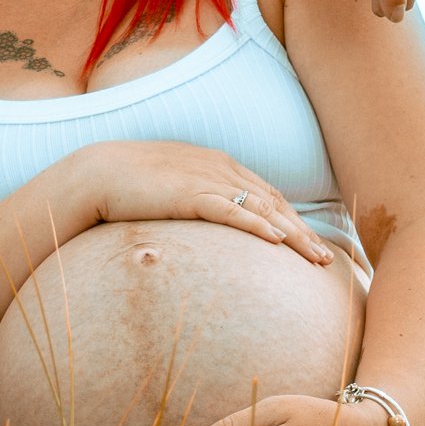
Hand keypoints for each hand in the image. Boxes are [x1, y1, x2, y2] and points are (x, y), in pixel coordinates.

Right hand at [62, 141, 333, 264]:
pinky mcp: (190, 194)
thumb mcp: (173, 189)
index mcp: (219, 165)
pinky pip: (232, 211)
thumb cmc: (130, 184)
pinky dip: (258, 225)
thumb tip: (209, 227)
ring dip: (293, 235)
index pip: (267, 194)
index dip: (293, 220)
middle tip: (326, 260)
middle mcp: (220, 169)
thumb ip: (196, 200)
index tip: (312, 244)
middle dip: (304, 233)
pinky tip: (276, 241)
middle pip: (275, 203)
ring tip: (315, 258)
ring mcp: (206, 180)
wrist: (97, 173)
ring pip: (262, 209)